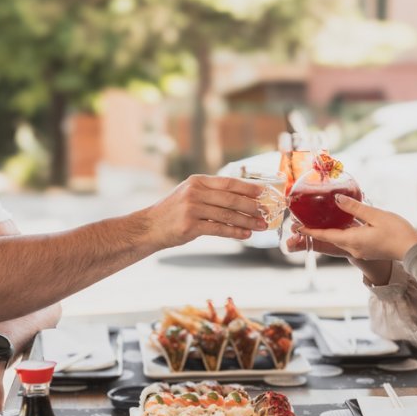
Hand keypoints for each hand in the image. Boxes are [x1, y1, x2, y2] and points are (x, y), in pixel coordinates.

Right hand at [146, 174, 266, 247]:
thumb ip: (211, 193)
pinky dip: (235, 232)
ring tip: (260, 225)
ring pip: (227, 215)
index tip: (263, 192)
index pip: (228, 182)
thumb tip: (241, 198)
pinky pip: (219, 229)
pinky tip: (246, 234)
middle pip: (231, 199)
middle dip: (252, 206)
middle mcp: (194, 192)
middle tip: (266, 212)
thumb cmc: (173, 212)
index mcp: (197, 181)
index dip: (248, 187)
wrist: (149, 227)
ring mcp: (191, 209)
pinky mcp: (190, 226)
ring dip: (247, 221)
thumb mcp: (189, 194)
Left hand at [298, 194, 416, 260]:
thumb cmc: (397, 232)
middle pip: (329, 239)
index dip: (309, 230)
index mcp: (352, 240)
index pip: (325, 235)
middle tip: (302, 223)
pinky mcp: (367, 250)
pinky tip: (341, 225)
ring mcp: (360, 251)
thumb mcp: (375, 215)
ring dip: (327, 233)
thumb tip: (337, 199)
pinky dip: (340, 233)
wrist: (414, 250)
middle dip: (315, 231)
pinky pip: (348, 241)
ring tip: (317, 222)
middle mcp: (353, 248)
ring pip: (339, 240)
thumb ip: (354, 207)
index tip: (296, 226)